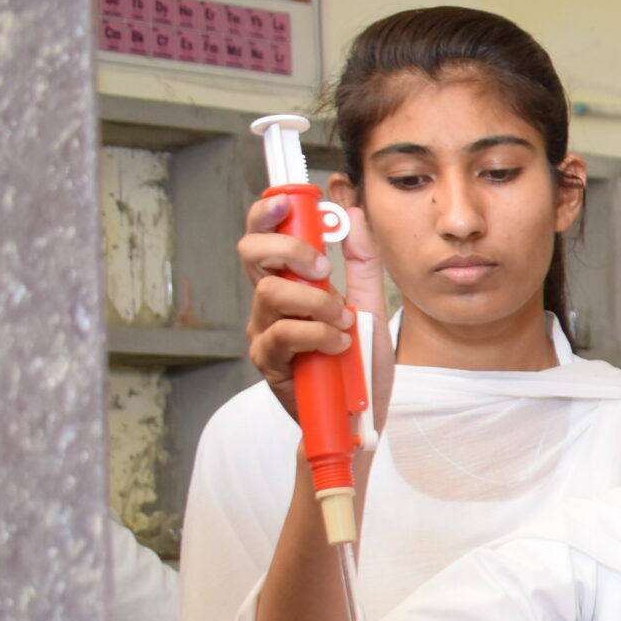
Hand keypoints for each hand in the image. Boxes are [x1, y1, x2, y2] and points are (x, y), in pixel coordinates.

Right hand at [240, 192, 392, 431]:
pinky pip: (283, 334)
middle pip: (251, 253)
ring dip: (316, 302)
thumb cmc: (358, 364)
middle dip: (291, 249)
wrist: (358, 419)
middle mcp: (269, 303)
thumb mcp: (369, 306)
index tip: (289, 202)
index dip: (268, 213)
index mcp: (290, 283)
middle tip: (325, 268)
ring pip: (271, 292)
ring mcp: (264, 331)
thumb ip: (362, 262)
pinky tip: (337, 345)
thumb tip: (352, 216)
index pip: (266, 236)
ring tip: (343, 323)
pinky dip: (317, 334)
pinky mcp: (267, 361)